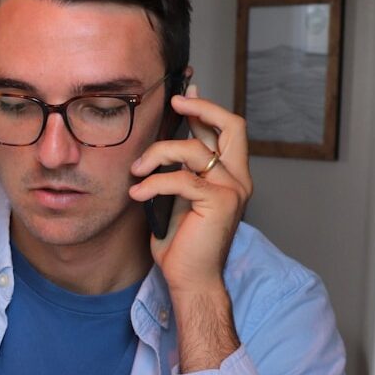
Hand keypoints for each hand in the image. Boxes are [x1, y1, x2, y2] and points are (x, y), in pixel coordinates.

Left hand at [128, 85, 251, 370]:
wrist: (191, 280)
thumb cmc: (181, 244)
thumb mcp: (176, 198)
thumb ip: (176, 172)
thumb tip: (156, 147)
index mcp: (231, 176)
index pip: (227, 129)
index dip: (205, 108)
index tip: (183, 94)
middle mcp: (238, 179)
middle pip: (231, 125)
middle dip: (201, 107)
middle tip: (174, 103)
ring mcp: (232, 190)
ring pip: (195, 149)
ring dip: (158, 153)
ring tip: (137, 169)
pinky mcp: (218, 203)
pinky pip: (180, 178)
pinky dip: (153, 183)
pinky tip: (137, 194)